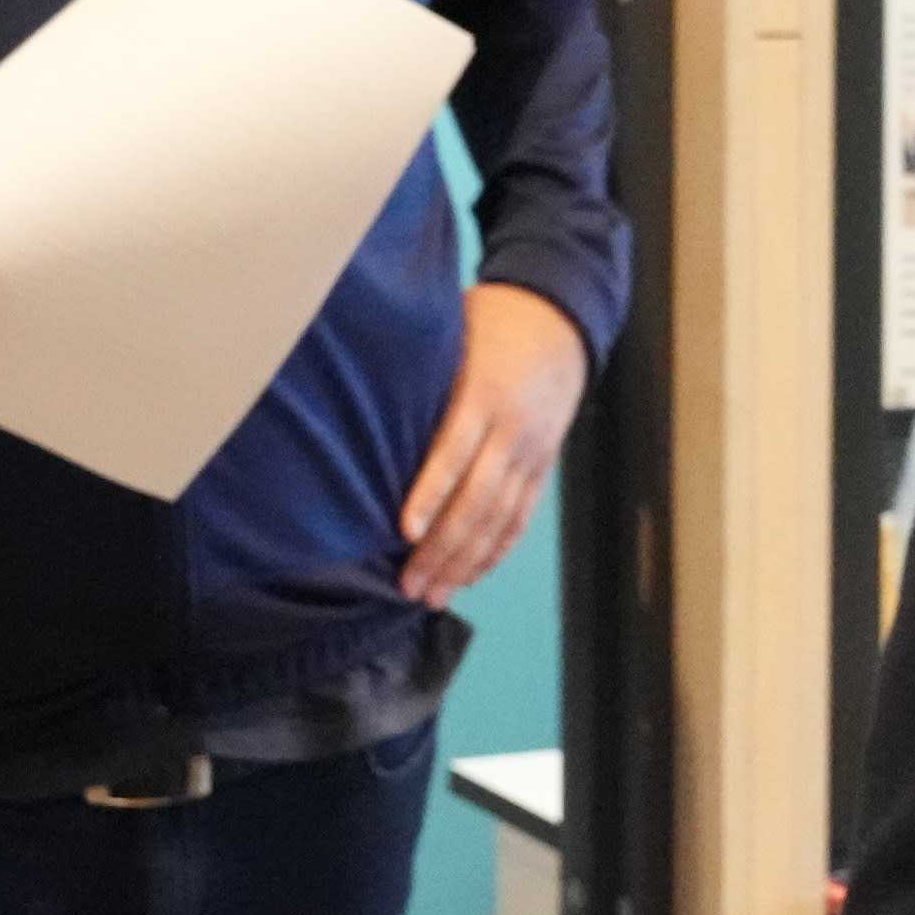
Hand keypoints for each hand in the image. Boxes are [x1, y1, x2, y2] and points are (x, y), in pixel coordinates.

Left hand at [398, 284, 588, 599]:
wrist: (559, 319)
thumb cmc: (489, 323)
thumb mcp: (452, 335)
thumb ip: (418, 376)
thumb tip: (355, 403)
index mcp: (486, 393)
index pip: (455, 451)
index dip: (431, 493)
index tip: (404, 530)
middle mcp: (514, 430)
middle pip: (479, 499)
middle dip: (444, 547)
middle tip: (410, 584)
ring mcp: (533, 453)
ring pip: (501, 519)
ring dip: (467, 562)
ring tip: (434, 594)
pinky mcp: (543, 468)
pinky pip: (521, 518)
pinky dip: (496, 552)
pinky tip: (470, 577)